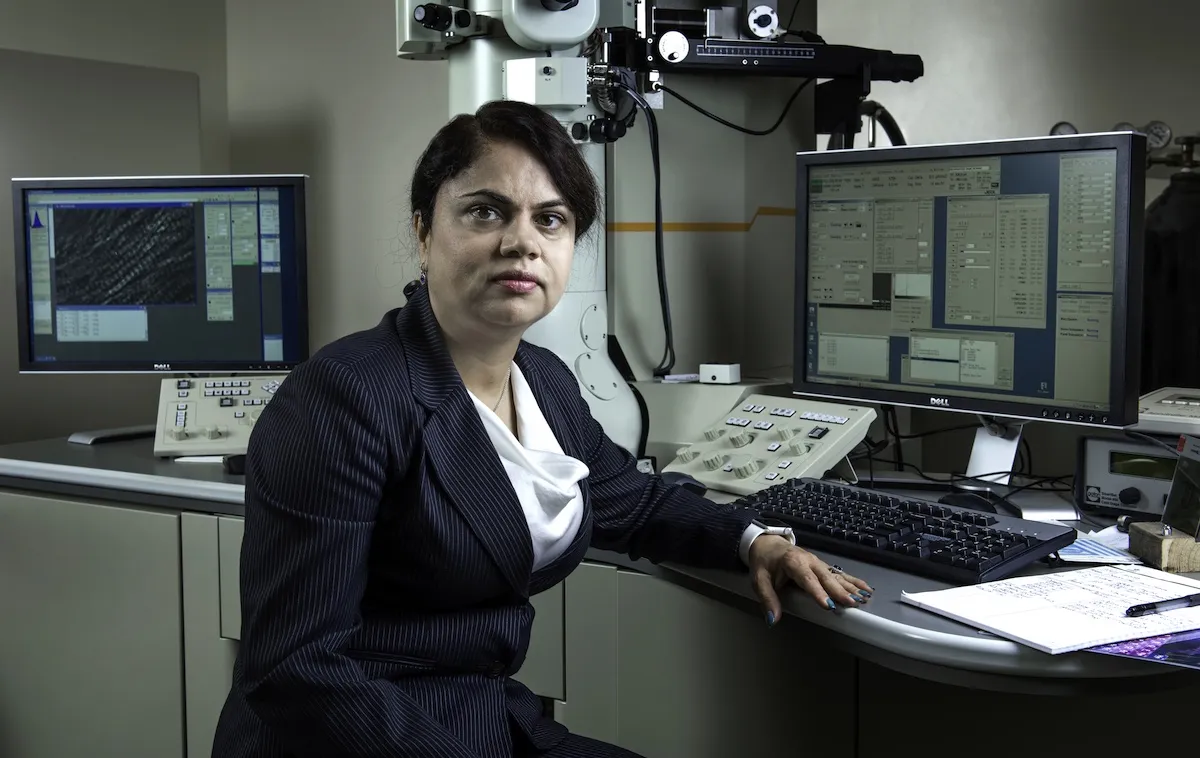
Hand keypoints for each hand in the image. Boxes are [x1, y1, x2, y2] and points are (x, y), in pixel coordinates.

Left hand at [748, 536, 872, 624]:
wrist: (767, 543)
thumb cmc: (764, 562)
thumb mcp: (759, 580)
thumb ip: (767, 599)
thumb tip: (773, 619)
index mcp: (793, 562)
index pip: (807, 579)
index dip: (818, 592)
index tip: (828, 604)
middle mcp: (809, 561)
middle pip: (826, 578)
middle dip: (840, 591)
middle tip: (852, 603)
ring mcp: (818, 563)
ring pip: (836, 575)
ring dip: (850, 587)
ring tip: (864, 598)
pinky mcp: (823, 566)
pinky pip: (839, 574)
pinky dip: (853, 581)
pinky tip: (865, 589)